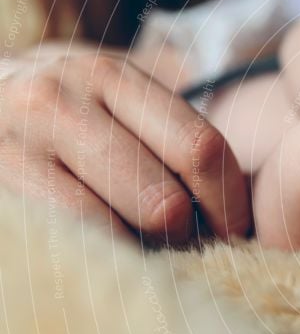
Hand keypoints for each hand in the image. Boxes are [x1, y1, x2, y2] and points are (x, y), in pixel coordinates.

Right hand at [0, 43, 249, 241]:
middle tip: (182, 243)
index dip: (229, 203)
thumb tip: (243, 176)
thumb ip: (169, 119)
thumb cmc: (60, 111)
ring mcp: (21, 141)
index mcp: (113, 77)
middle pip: (163, 200)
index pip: (201, 149)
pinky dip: (101, 256)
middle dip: (184, 235)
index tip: (236, 230)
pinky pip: (67, 240)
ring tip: (142, 247)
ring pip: (113, 228)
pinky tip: (106, 252)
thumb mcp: (111, 92)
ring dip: (143, 252)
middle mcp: (63, 99)